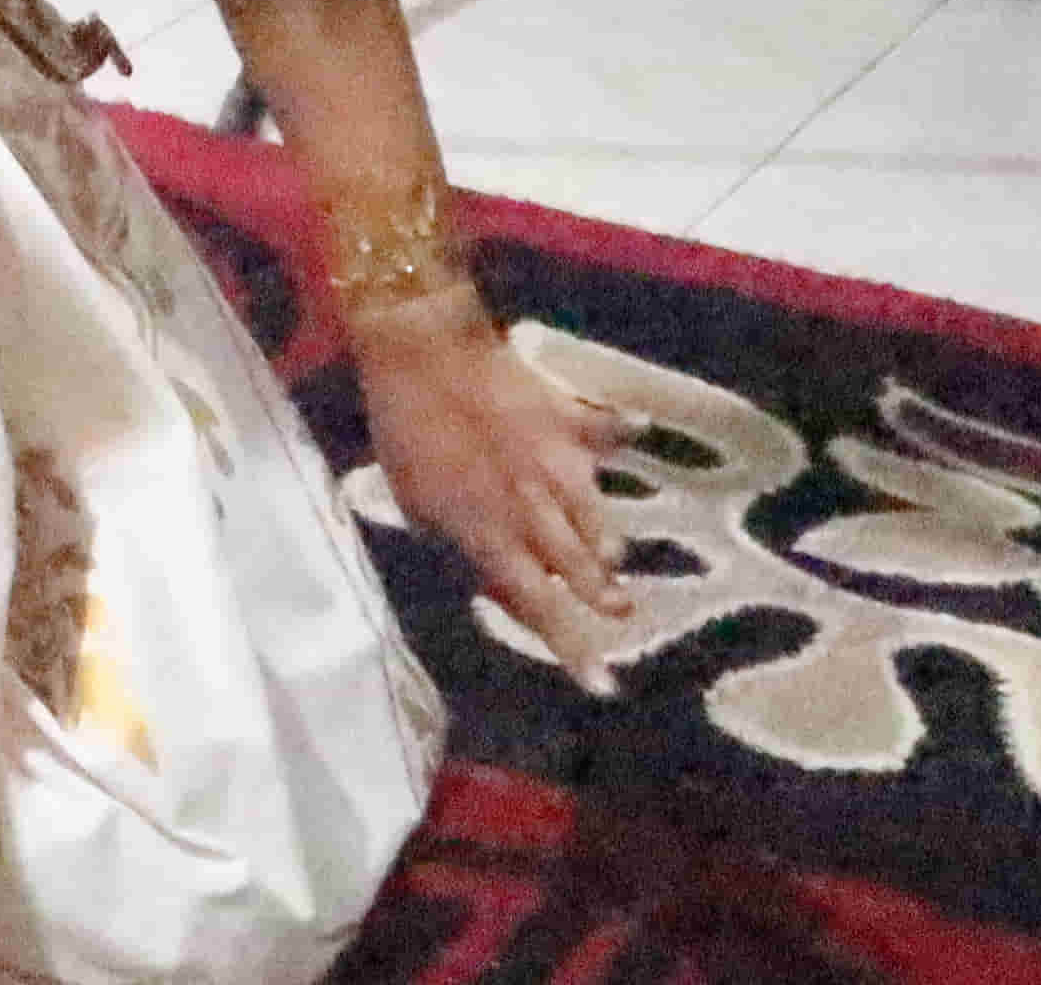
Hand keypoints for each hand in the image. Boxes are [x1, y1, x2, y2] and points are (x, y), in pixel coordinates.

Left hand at [351, 290, 633, 676]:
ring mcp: (562, 467)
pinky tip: (634, 430)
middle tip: (622, 611)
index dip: (574, 649)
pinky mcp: (572, 421)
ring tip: (616, 554)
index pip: (540, 609)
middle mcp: (537, 512)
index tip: (604, 685)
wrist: (425, 354)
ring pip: (600, 517)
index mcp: (493, 537)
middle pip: (584, 569)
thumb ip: (458, 542)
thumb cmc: (406, 430)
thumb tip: (491, 574)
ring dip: (607, 540)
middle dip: (605, 596)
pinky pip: (605, 431)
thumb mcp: (415, 503)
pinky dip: (619, 432)